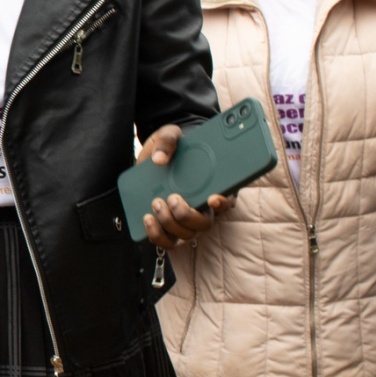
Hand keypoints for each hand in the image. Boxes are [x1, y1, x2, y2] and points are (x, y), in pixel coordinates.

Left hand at [134, 124, 233, 249]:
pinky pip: (167, 241)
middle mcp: (203, 208)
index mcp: (213, 187)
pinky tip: (147, 219)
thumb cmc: (170, 149)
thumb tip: (160, 159)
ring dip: (169, 223)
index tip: (212, 198)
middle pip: (204, 223)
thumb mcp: (169, 135)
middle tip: (172, 198)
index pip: (227, 200)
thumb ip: (168, 140)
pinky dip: (157, 234)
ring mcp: (186, 220)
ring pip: (186, 234)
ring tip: (156, 203)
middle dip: (187, 215)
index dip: (223, 203)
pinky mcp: (167, 226)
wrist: (152, 158)